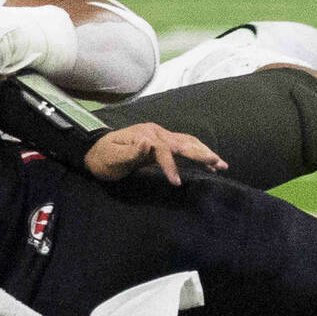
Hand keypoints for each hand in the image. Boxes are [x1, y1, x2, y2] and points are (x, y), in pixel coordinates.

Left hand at [84, 123, 226, 183]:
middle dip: (201, 153)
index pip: (164, 149)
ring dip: (204, 152)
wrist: (95, 152)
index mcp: (145, 135)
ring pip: (187, 143)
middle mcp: (155, 133)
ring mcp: (160, 137)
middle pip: (183, 142)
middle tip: (219, 164)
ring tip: (221, 164)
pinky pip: (183, 147)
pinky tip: (209, 163)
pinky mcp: (161, 144)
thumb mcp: (113, 157)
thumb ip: (131, 152)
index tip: (176, 183)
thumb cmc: (103, 158)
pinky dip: (197, 154)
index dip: (171, 166)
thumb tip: (147, 143)